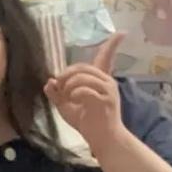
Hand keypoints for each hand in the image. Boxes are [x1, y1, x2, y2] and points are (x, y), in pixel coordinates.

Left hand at [44, 33, 128, 155]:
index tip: (122, 32)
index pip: (107, 57)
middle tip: (58, 87)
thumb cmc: (86, 122)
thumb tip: (49, 81)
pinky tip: (74, 101)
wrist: (101, 139)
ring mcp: (108, 89)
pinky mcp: (106, 99)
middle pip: (82, 66)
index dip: (113, 44)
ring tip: (66, 96)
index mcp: (99, 80)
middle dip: (65, 74)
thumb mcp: (66, 106)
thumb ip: (57, 94)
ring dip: (68, 85)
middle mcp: (107, 81)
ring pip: (82, 76)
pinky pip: (85, 89)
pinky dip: (74, 93)